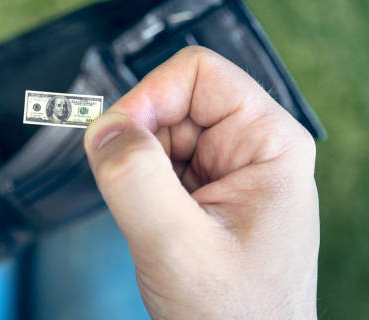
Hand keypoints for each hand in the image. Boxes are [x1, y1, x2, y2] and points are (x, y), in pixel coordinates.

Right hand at [84, 46, 318, 318]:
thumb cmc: (236, 315)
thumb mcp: (178, 246)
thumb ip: (136, 179)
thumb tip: (101, 126)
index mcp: (267, 141)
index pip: (196, 72)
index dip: (148, 96)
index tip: (116, 138)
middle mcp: (249, 146)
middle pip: (172, 100)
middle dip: (139, 139)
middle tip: (130, 191)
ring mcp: (224, 167)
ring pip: (157, 131)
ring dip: (137, 167)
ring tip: (152, 217)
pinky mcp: (202, 187)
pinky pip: (154, 161)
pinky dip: (137, 184)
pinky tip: (152, 220)